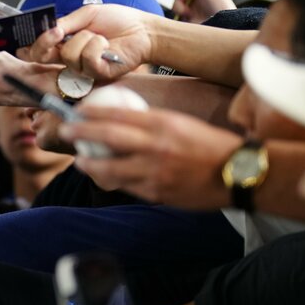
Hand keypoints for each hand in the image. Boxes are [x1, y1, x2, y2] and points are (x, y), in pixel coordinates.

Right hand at [25, 3, 157, 81]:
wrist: (142, 29)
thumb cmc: (117, 21)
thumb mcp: (87, 14)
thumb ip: (66, 22)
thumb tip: (50, 29)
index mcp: (64, 44)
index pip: (38, 49)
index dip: (34, 43)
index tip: (45, 30)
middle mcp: (69, 59)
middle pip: (42, 58)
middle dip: (46, 42)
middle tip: (58, 31)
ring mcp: (82, 69)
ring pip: (68, 55)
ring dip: (86, 38)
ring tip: (100, 36)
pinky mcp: (97, 75)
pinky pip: (87, 60)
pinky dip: (97, 45)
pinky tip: (106, 44)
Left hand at [59, 107, 243, 208]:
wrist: (238, 173)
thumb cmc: (211, 145)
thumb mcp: (181, 124)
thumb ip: (152, 124)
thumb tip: (123, 120)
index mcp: (163, 124)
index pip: (118, 114)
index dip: (93, 113)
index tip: (78, 111)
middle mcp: (156, 146)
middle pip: (108, 137)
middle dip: (81, 133)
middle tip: (65, 130)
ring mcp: (155, 172)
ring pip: (111, 168)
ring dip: (91, 164)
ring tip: (80, 160)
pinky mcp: (157, 193)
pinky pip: (127, 186)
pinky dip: (113, 181)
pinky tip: (105, 177)